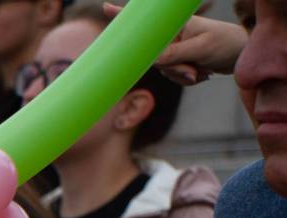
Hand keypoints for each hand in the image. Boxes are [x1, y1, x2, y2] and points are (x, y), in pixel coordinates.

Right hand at [104, 4, 246, 84]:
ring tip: (202, 71)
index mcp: (175, 26)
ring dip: (183, 75)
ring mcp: (176, 50)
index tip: (105, 7)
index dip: (124, 15)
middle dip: (173, 68)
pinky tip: (203, 73)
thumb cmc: (225, 43)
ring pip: (165, 70)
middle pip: (155, 57)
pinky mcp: (181, 63)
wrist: (242, 54)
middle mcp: (172, 37)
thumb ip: (174, 55)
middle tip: (193, 71)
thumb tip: (152, 62)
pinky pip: (174, 77)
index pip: (146, 22)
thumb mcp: (200, 48)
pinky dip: (188, 80)